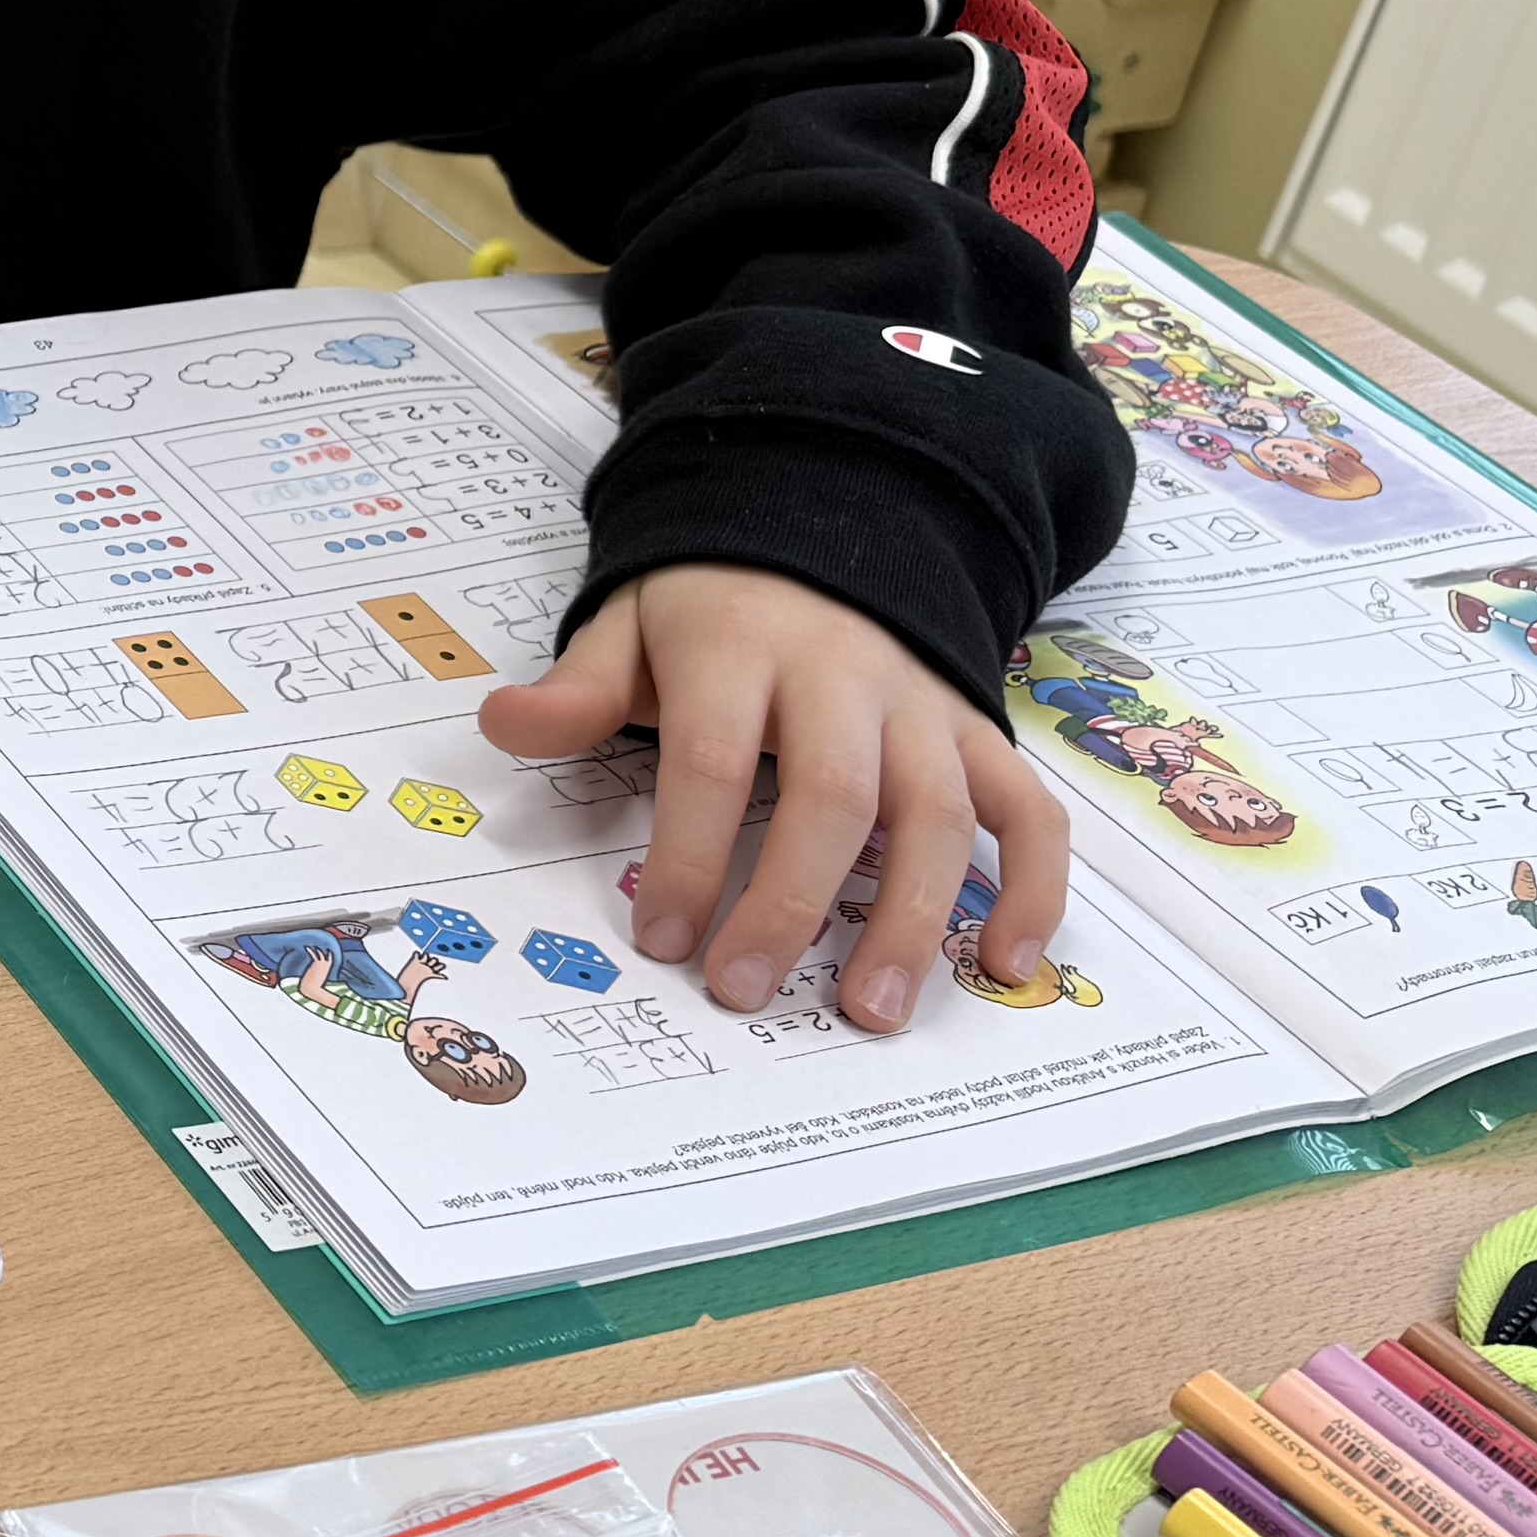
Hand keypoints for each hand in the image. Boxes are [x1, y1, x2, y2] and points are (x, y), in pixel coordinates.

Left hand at [475, 567, 1066, 1036]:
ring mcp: (921, 707)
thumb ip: (579, 687)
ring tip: (874, 1010)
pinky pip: (1028, 808)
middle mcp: (845, 676)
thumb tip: (503, 722)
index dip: (692, 854)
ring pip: (936, 813)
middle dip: (791, 903)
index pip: (714, 758)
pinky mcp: (978, 732)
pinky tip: (1009, 965)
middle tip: (747, 990)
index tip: (663, 940)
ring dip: (913, 919)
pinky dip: (1033, 887)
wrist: (822, 526)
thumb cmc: (712, 608)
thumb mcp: (631, 625)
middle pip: (833, 796)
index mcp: (741, 649)